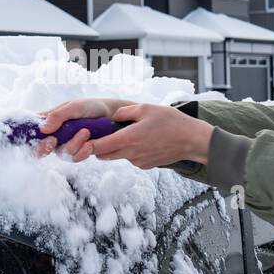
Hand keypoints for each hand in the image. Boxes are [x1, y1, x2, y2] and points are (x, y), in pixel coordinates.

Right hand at [34, 97, 132, 158]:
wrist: (114, 115)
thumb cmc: (92, 107)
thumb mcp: (75, 106)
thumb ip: (58, 116)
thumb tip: (42, 129)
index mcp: (49, 120)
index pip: (31, 131)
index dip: (30, 138)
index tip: (42, 136)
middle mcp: (55, 134)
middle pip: (39, 149)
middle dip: (44, 148)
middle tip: (53, 141)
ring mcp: (66, 144)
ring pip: (60, 153)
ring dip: (73, 145)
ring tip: (86, 132)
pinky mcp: (78, 152)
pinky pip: (74, 158)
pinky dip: (82, 152)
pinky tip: (90, 145)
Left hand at [39, 101, 213, 169]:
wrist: (192, 140)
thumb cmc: (170, 121)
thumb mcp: (146, 108)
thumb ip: (124, 111)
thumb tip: (112, 115)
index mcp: (127, 139)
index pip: (98, 146)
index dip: (87, 143)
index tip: (82, 137)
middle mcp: (130, 154)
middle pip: (103, 155)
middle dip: (98, 146)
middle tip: (100, 133)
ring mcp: (138, 161)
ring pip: (117, 156)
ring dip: (115, 148)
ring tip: (126, 133)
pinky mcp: (146, 165)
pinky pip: (131, 159)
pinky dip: (130, 151)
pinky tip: (142, 140)